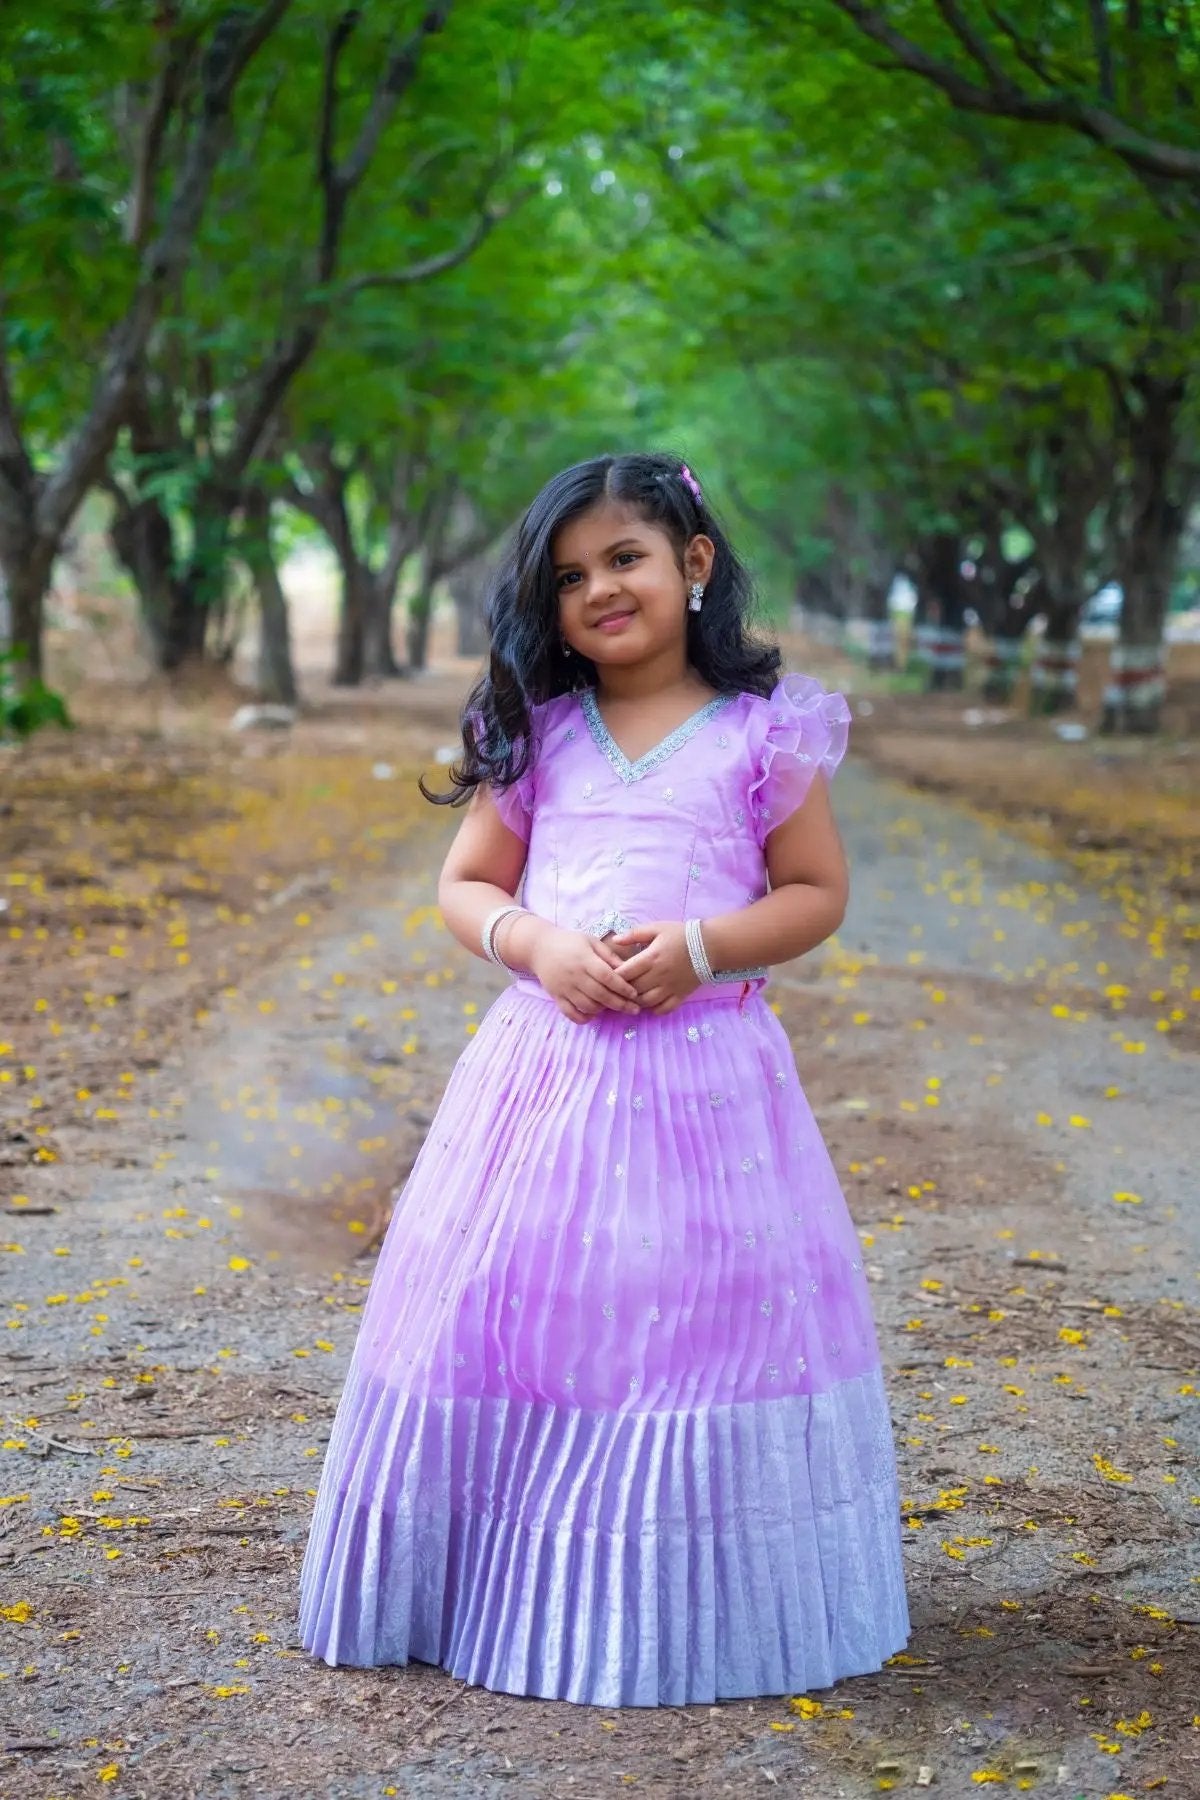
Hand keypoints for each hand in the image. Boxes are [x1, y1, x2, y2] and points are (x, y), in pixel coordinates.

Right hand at [527, 925, 642, 1025]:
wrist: (539, 948)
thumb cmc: (569, 942)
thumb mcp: (590, 941)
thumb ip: (608, 955)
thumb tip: (627, 968)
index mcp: (584, 959)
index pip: (607, 977)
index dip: (622, 987)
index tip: (634, 994)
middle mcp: (574, 975)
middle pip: (600, 994)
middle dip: (620, 1004)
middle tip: (634, 1009)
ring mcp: (564, 988)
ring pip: (587, 1006)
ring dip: (603, 1010)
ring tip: (613, 1008)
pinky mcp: (556, 996)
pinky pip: (570, 1013)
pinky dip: (583, 1018)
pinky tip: (592, 1014)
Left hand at [607, 921, 699, 1014]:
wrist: (710, 946)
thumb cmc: (680, 935)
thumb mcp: (657, 928)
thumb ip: (634, 934)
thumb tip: (614, 940)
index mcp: (651, 958)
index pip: (624, 973)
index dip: (613, 976)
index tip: (609, 975)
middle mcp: (659, 975)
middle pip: (632, 990)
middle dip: (622, 990)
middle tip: (617, 987)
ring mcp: (670, 988)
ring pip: (645, 1003)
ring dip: (635, 1001)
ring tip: (631, 996)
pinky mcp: (680, 996)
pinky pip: (663, 1009)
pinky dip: (653, 1009)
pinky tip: (649, 1002)